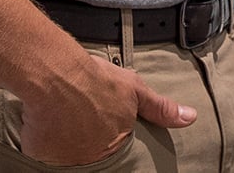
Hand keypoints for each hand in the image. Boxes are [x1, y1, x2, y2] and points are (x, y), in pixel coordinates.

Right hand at [18, 49, 196, 164]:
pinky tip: (47, 123)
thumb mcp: (134, 89)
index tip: (97, 122)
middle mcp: (94, 156)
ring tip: (64, 117)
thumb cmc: (95, 78)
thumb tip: (190, 118)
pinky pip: (46, 154)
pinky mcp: (43, 157)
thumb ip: (160, 108)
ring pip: (70, 155)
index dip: (106, 134)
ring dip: (68, 141)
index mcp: (117, 142)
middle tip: (80, 118)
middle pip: (92, 152)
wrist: (56, 74)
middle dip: (87, 139)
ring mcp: (69, 159)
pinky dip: (46, 142)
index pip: (115, 147)